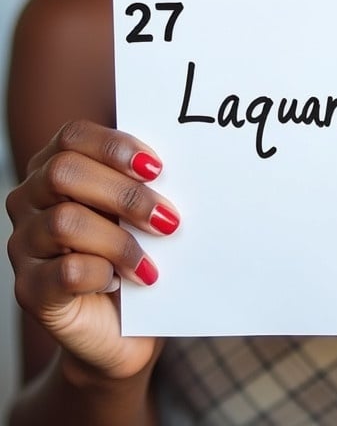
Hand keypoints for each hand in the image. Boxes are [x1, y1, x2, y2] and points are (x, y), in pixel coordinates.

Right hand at [6, 120, 179, 379]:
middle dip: (124, 194)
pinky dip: (103, 274)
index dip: (115, 146)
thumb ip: (146, 182)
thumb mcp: (141, 211)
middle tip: (168, 219)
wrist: (127, 330)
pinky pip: (65, 271)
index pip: (73, 136)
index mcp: (55, 166)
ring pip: (64, 221)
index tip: (157, 168)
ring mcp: (24, 245)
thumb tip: (183, 160)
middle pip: (65, 172)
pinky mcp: (30, 289)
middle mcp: (29, 199)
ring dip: (120, 241)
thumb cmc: (137, 254)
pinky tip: (121, 283)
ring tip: (150, 263)